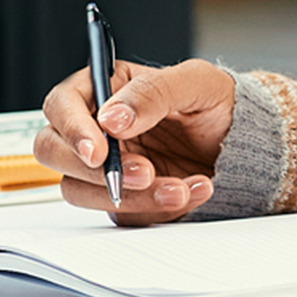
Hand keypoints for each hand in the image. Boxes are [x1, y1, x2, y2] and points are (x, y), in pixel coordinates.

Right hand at [32, 57, 237, 223]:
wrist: (243, 143)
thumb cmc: (216, 103)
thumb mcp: (196, 83)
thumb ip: (152, 93)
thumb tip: (110, 119)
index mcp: (106, 87)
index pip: (61, 104)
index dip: (71, 129)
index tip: (99, 151)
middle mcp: (96, 128)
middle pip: (54, 152)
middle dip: (96, 170)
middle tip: (144, 174)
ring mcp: (106, 165)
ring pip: (82, 191)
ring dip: (133, 196)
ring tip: (183, 187)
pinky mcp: (122, 197)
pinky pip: (121, 212)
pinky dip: (156, 208)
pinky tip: (193, 190)